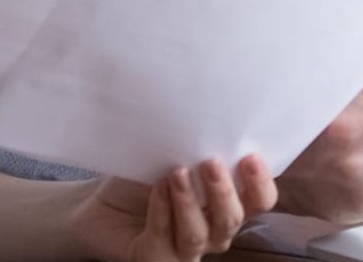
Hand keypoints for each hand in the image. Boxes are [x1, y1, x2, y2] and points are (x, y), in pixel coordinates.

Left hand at [71, 156, 277, 261]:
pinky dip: (162, 212)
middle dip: (223, 192)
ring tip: (176, 173)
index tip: (250, 156)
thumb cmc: (145, 175)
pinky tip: (157, 188)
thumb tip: (206, 115)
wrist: (101, 203)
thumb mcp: (172, 154)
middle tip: (209, 162)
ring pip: (198, 236)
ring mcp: (185, 250)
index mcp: (226, 204)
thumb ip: (193, 146)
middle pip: (231, 221)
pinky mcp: (156, 259)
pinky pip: (163, 242)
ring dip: (189, 203)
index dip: (260, 184)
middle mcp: (212, 231)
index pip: (259, 202)